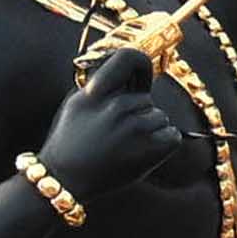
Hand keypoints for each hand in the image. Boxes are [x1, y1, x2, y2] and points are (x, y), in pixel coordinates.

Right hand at [40, 47, 214, 207]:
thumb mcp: (76, 103)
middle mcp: (116, 106)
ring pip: (160, 117)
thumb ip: (101, 85)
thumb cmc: (70, 143)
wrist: (64, 179)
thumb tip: (127, 75)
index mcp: (98, 91)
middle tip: (118, 133)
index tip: (137, 80)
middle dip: (138, 113)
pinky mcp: (148, 148)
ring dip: (150, 130)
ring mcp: (133, 127)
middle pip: (147, 99)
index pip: (129, 58)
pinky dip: (163, 144)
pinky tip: (142, 152)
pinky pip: (172, 136)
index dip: (140, 66)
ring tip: (127, 145)